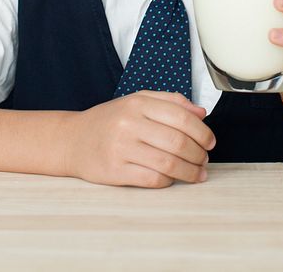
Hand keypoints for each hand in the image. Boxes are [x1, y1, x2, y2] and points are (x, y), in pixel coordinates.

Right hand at [61, 91, 215, 187]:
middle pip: (178, 142)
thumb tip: (201, 112)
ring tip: (197, 173)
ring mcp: (121, 148)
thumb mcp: (137, 101)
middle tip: (204, 160)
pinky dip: (168, 181)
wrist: (72, 140)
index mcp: (138, 103)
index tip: (210, 142)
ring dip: (189, 171)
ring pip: (168, 163)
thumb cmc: (109, 121)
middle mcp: (129, 123)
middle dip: (198, 154)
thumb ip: (170, 102)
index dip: (202, 132)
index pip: (182, 117)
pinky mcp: (114, 171)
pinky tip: (172, 179)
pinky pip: (152, 179)